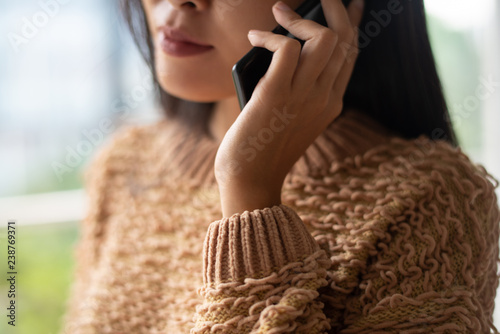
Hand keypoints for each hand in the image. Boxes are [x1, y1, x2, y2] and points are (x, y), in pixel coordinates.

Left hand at [215, 0, 363, 217]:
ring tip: (280, 10)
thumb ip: (298, 90)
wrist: (250, 178)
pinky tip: (255, 38)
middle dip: (334, 9)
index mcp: (331, 103)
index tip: (352, 5)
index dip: (353, 25)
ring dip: (301, 18)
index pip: (351, 56)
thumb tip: (287, 51)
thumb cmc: (263, 147)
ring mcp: (303, 97)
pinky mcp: (277, 95)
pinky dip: (271, 37)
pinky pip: (287, 49)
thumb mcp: (291, 117)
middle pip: (344, 41)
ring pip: (324, 39)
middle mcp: (325, 98)